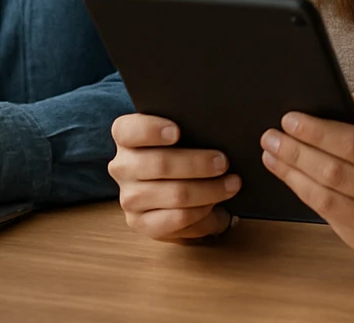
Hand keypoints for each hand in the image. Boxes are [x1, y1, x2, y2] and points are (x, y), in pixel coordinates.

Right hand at [108, 114, 240, 240]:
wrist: (176, 187)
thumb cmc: (183, 152)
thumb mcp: (183, 134)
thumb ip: (191, 129)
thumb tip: (219, 132)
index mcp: (126, 137)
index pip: (128, 130)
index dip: (151, 130)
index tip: (177, 131)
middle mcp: (122, 166)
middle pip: (160, 164)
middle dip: (197, 164)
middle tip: (223, 162)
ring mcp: (129, 198)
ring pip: (174, 194)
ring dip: (209, 190)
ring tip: (231, 184)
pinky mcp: (141, 224)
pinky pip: (177, 219)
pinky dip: (202, 212)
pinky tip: (215, 205)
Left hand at [261, 93, 353, 256]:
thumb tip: (346, 98)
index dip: (319, 132)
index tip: (290, 119)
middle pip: (335, 173)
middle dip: (296, 152)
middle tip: (270, 136)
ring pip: (325, 198)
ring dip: (291, 174)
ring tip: (271, 155)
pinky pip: (327, 216)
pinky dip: (303, 193)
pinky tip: (289, 176)